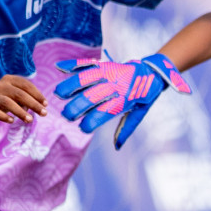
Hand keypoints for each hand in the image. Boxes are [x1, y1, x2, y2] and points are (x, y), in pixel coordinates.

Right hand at [0, 75, 46, 124]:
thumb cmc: (5, 98)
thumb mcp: (15, 96)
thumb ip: (26, 99)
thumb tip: (39, 108)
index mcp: (10, 79)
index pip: (26, 85)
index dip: (37, 94)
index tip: (46, 104)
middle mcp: (0, 86)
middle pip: (19, 94)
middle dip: (33, 104)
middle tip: (44, 113)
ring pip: (8, 103)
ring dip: (21, 112)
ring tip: (30, 120)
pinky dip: (5, 117)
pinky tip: (12, 121)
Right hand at [54, 53, 189, 148]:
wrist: (152, 73)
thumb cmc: (144, 97)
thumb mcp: (139, 114)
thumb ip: (126, 129)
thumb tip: (116, 147)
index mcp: (125, 100)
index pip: (105, 112)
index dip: (91, 122)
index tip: (82, 128)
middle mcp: (117, 86)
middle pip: (92, 96)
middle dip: (76, 106)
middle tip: (67, 115)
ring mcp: (110, 73)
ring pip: (87, 77)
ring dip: (70, 85)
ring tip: (58, 94)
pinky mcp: (106, 64)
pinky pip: (88, 63)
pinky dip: (73, 65)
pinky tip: (59, 67)